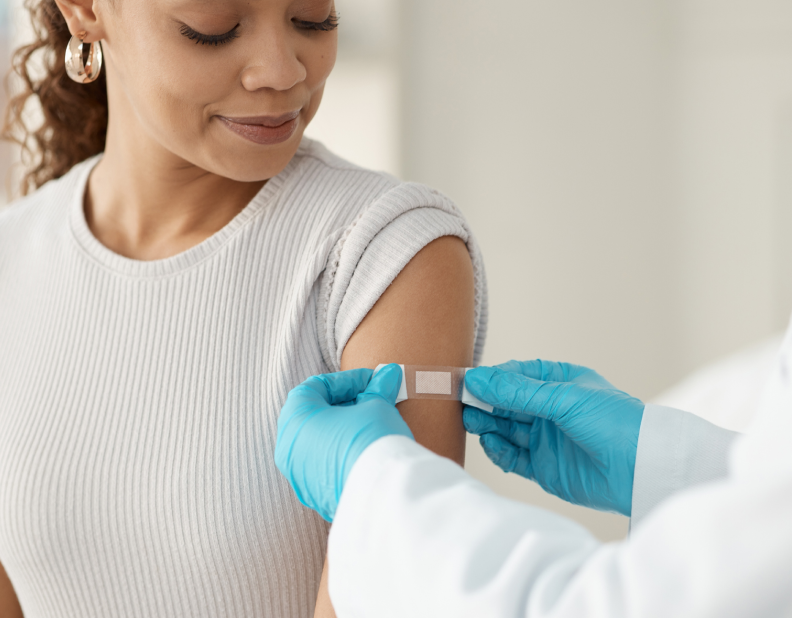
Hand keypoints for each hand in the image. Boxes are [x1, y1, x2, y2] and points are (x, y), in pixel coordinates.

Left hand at [275, 364, 412, 521]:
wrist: (382, 495)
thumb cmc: (372, 441)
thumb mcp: (377, 407)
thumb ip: (378, 389)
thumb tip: (389, 375)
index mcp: (295, 419)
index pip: (316, 386)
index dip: (347, 380)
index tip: (373, 381)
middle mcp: (289, 448)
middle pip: (314, 415)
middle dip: (345, 405)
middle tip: (373, 401)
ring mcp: (299, 476)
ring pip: (318, 443)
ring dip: (343, 430)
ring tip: (373, 426)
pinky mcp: (315, 497)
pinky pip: (325, 467)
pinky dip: (342, 455)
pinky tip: (367, 452)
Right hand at [464, 360, 643, 515]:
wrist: (643, 470)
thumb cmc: (615, 422)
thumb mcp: (564, 399)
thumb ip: (518, 392)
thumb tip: (477, 379)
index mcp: (560, 382)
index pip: (516, 375)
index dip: (491, 378)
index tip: (467, 381)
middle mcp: (551, 409)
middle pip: (506, 403)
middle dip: (485, 402)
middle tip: (463, 403)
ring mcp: (546, 439)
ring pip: (506, 429)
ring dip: (488, 425)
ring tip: (472, 422)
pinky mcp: (544, 468)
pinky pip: (513, 458)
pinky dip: (499, 451)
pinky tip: (492, 444)